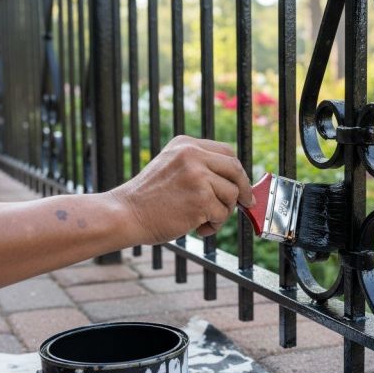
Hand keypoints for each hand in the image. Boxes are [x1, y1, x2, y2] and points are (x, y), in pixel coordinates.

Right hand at [110, 135, 253, 243]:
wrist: (126, 214)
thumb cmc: (148, 198)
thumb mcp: (171, 167)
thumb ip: (198, 166)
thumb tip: (234, 181)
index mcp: (185, 144)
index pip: (226, 151)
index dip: (237, 171)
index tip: (242, 185)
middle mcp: (193, 155)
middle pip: (235, 169)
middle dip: (244, 189)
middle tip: (247, 204)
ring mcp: (198, 176)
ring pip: (231, 194)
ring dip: (223, 212)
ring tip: (203, 220)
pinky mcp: (201, 199)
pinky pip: (222, 214)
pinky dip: (214, 225)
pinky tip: (197, 228)